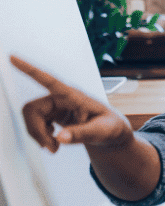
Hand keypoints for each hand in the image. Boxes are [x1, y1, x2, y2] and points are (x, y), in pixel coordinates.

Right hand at [11, 55, 132, 152]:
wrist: (111, 132)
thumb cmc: (111, 126)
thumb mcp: (103, 131)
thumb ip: (83, 134)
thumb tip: (61, 138)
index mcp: (73, 96)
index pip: (49, 80)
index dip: (29, 69)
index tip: (12, 57)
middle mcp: (60, 98)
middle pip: (32, 109)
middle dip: (36, 130)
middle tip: (51, 148)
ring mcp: (55, 106)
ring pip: (31, 118)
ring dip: (38, 135)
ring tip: (55, 147)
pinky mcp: (52, 114)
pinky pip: (35, 123)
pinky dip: (40, 136)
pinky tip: (54, 140)